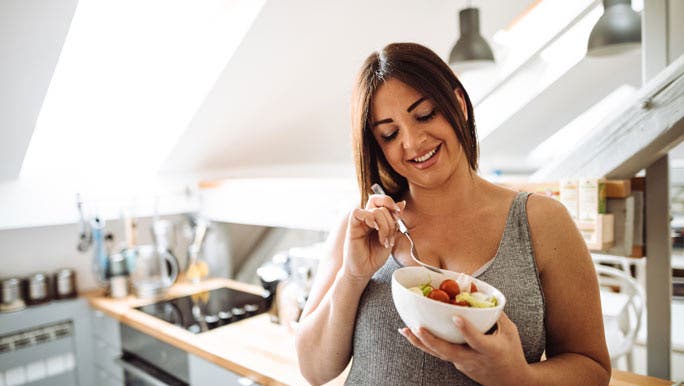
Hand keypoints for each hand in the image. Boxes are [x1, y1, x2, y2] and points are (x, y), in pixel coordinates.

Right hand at [342, 194, 405, 280]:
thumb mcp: (390, 237)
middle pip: (380, 204)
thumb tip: (402, 203)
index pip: (382, 201)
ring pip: (374, 210)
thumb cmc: (374, 257)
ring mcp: (360, 222)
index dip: (391, 204)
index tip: (398, 214)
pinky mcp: (352, 226)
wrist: (363, 271)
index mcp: (376, 219)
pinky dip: (369, 218)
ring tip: (384, 241)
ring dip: (384, 226)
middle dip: (391, 220)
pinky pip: (357, 213)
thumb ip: (395, 221)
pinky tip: (374, 229)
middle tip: (391, 235)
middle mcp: (367, 218)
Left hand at [399, 312, 530, 385]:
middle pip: (449, 352)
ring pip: (439, 354)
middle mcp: (474, 359)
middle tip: (418, 327)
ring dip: (420, 342)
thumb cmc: (512, 352)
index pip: (477, 340)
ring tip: (405, 330)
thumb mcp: (510, 332)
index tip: (456, 317)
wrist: (511, 381)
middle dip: (432, 340)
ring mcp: (463, 364)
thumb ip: (495, 314)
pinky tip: (411, 334)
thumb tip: (479, 293)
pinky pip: (439, 354)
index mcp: (490, 350)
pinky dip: (425, 344)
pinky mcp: (457, 364)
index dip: (466, 329)